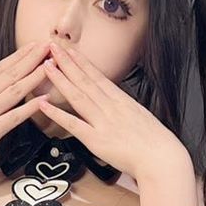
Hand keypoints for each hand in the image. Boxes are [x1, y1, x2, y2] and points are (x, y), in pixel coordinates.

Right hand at [0, 41, 51, 172]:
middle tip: (49, 45)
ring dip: (34, 76)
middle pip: (10, 74)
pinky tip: (42, 100)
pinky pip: (12, 118)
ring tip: (50, 65)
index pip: (0, 68)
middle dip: (31, 58)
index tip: (33, 45)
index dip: (19, 55)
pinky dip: (29, 108)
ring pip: (14, 91)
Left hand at [36, 39, 187, 182]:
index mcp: (122, 101)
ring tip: (47, 66)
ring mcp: (102, 122)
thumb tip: (115, 102)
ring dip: (61, 79)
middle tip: (52, 47)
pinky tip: (44, 104)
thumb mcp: (140, 116)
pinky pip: (73, 124)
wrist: (162, 158)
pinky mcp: (96, 140)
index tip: (70, 50)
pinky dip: (57, 114)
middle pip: (85, 80)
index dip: (82, 62)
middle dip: (67, 62)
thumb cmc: (155, 141)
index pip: (98, 76)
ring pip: (78, 96)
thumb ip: (124, 108)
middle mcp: (111, 107)